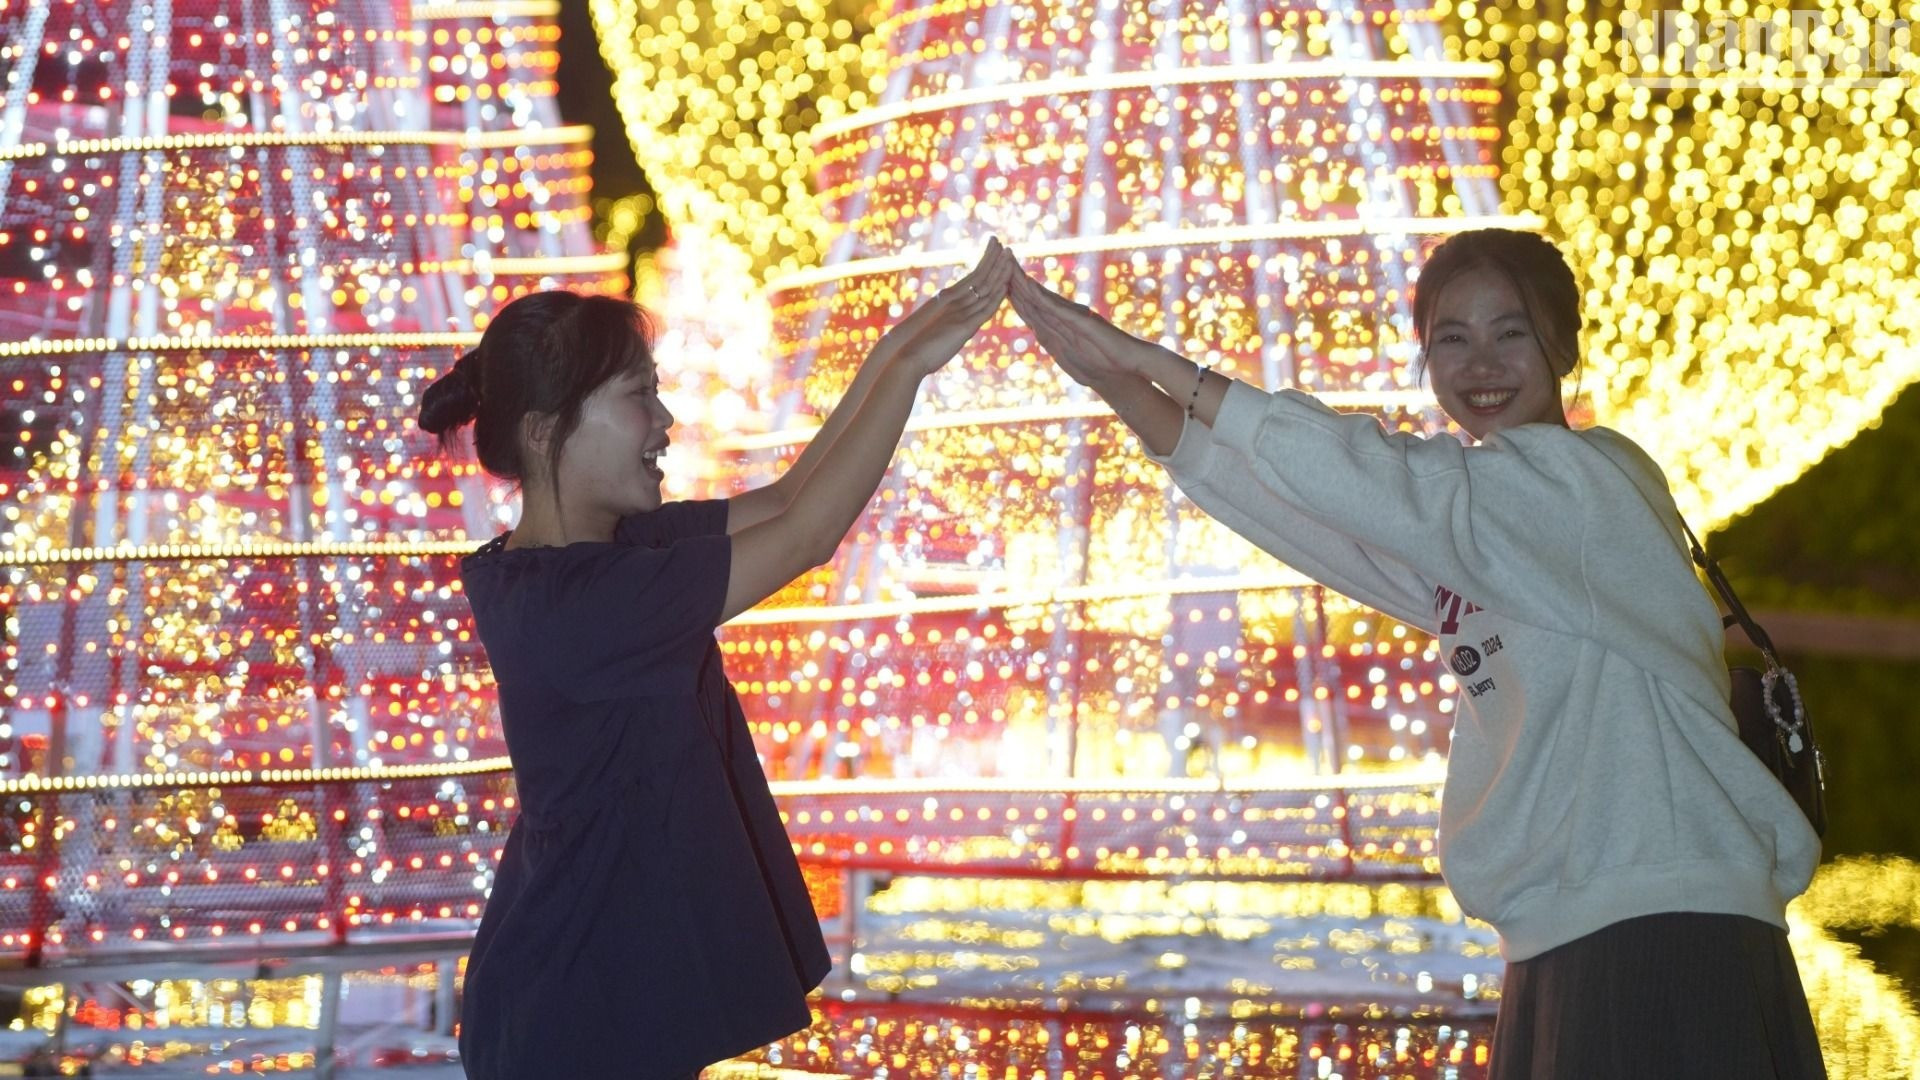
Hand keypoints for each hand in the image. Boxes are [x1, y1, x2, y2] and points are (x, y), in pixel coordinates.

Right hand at [885, 238, 1016, 377]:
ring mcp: (959, 312)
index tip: (993, 248)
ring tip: (1009, 253)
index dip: (984, 262)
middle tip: (1002, 242)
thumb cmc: (914, 342)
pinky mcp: (964, 327)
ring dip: (999, 271)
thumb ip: (944, 318)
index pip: (971, 276)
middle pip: (979, 275)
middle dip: (992, 258)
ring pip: (985, 288)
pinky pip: (985, 310)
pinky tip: (1007, 285)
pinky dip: (997, 297)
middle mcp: (954, 300)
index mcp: (947, 298)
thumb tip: (949, 318)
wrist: (905, 353)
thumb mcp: (932, 325)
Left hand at [1008, 268, 1160, 387]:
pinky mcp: (1083, 322)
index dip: (1011, 292)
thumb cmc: (1102, 365)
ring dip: (1023, 281)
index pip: (1029, 306)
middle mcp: (1064, 315)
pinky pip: (1058, 309)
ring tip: (1007, 262)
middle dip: (1013, 277)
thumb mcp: (1068, 355)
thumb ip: (1054, 341)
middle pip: (1032, 295)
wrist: (1128, 368)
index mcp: (1058, 324)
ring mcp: (1074, 316)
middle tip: (997, 254)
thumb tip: (1039, 333)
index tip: (993, 277)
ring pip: (1041, 297)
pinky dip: (1042, 298)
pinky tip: (1029, 287)